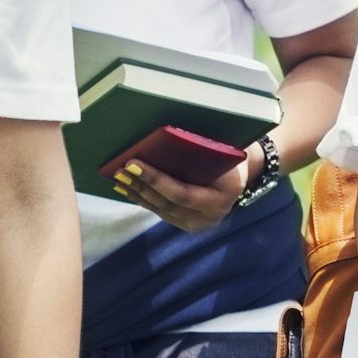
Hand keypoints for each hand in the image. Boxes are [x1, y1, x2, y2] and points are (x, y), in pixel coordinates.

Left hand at [112, 155, 247, 231]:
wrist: (239, 172)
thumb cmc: (228, 153)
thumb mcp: (220, 147)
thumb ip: (199, 146)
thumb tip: (161, 133)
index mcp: (225, 193)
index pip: (183, 192)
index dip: (155, 180)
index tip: (132, 163)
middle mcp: (215, 214)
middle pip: (169, 203)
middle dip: (141, 186)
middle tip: (120, 170)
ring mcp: (202, 223)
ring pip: (163, 211)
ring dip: (138, 195)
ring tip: (119, 179)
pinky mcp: (190, 224)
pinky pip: (163, 213)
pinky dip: (144, 201)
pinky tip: (128, 190)